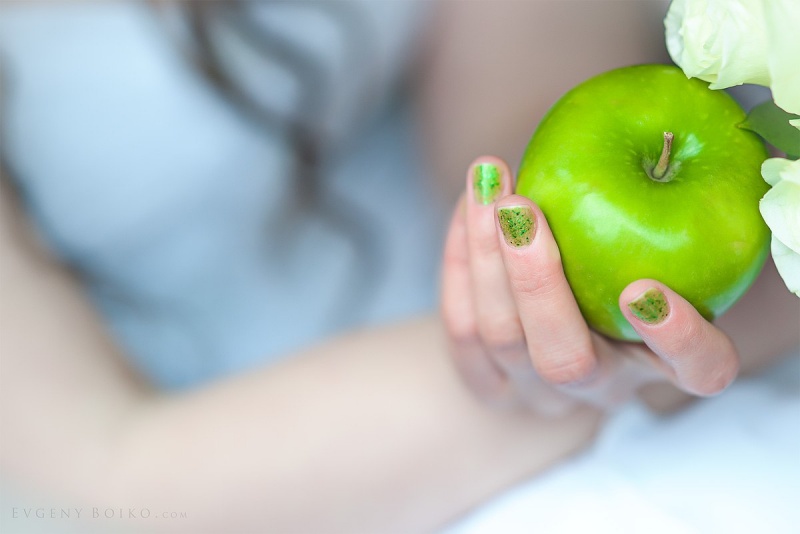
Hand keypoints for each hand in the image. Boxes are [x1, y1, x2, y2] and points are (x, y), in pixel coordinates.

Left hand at [440, 156, 739, 413]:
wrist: (543, 356)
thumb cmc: (614, 291)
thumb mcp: (648, 264)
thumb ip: (647, 224)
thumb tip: (634, 135)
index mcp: (660, 364)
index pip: (698, 371)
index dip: (680, 338)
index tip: (645, 289)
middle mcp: (596, 387)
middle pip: (564, 360)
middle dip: (537, 283)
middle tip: (520, 208)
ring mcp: (533, 394)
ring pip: (499, 335)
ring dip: (485, 253)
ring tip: (486, 183)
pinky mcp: (483, 384)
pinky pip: (460, 324)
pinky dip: (460, 257)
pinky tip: (468, 205)